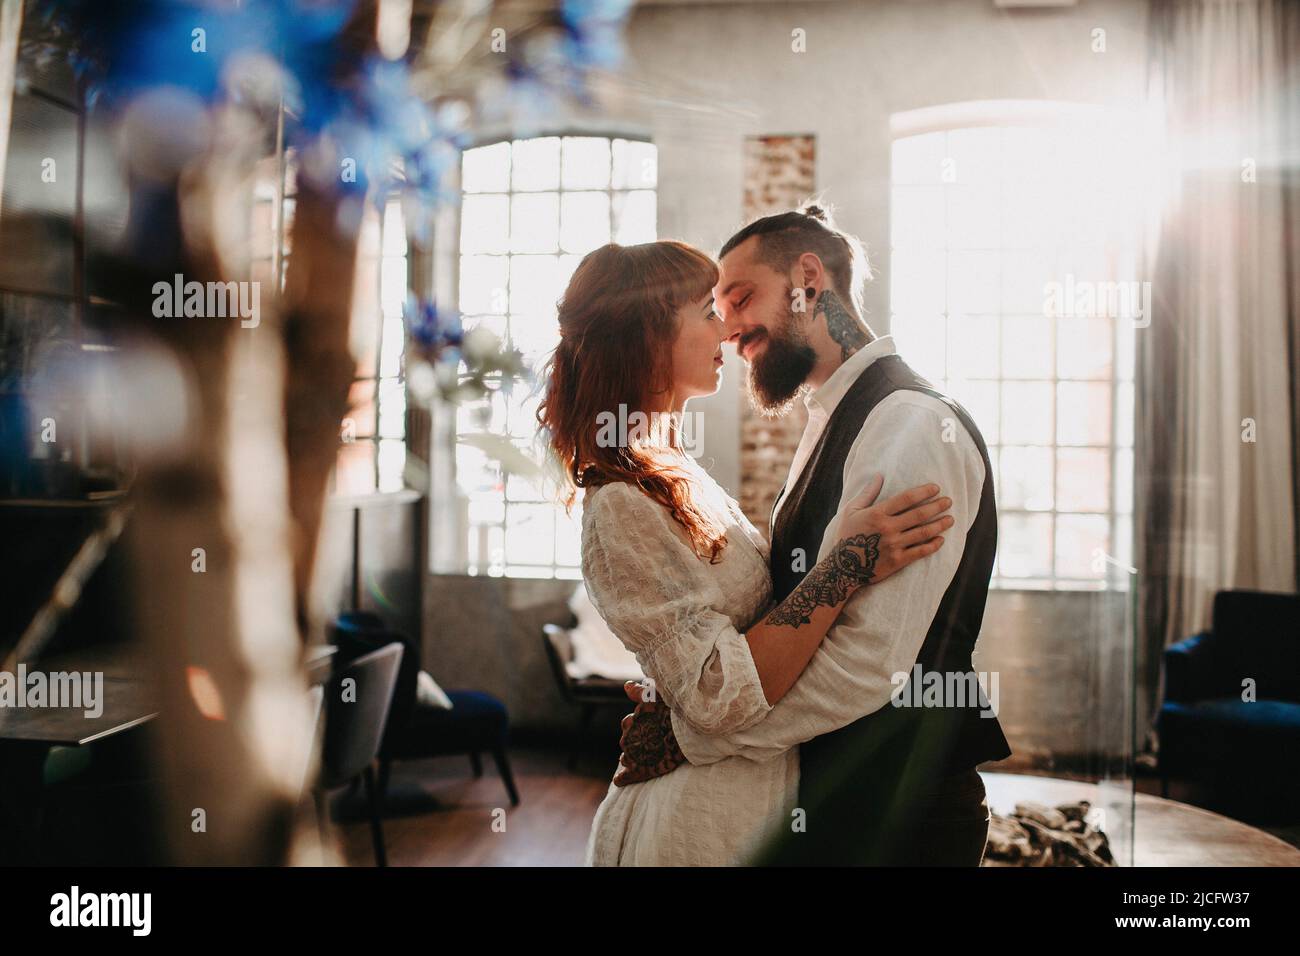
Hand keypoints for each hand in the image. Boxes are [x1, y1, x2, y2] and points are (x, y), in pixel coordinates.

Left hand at [612, 681, 685, 786]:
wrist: (688, 731)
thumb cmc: (674, 711)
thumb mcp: (657, 696)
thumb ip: (640, 692)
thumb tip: (627, 685)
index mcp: (632, 721)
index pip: (628, 724)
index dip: (636, 727)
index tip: (648, 729)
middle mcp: (629, 738)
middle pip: (627, 742)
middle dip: (635, 742)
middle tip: (650, 743)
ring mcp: (634, 755)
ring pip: (626, 758)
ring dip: (632, 758)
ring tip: (645, 758)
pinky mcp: (642, 769)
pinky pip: (627, 775)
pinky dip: (623, 777)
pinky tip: (620, 779)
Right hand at [832, 475, 953, 584]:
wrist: (842, 568)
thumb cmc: (845, 536)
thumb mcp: (851, 511)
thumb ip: (867, 493)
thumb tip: (879, 476)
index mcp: (877, 514)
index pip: (906, 498)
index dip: (923, 492)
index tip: (936, 488)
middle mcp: (888, 528)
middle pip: (919, 514)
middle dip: (937, 506)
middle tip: (949, 501)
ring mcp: (894, 545)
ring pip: (923, 532)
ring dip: (940, 524)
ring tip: (950, 519)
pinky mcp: (897, 561)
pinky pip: (920, 552)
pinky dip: (933, 545)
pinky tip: (941, 539)